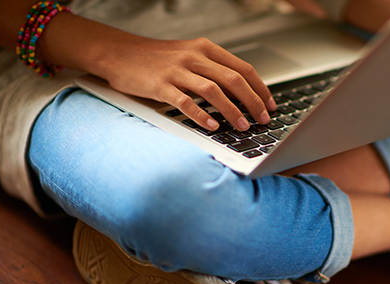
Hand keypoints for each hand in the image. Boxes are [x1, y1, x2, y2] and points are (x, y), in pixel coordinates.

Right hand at [101, 36, 275, 130]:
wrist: (119, 53)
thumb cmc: (157, 60)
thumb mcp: (190, 57)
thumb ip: (214, 71)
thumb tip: (242, 94)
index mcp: (206, 49)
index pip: (243, 68)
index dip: (261, 89)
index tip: (270, 105)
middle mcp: (194, 57)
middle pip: (234, 80)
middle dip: (253, 102)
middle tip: (262, 119)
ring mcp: (177, 71)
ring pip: (214, 91)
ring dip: (232, 111)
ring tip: (243, 126)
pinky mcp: (161, 85)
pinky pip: (186, 102)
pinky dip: (202, 116)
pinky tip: (213, 127)